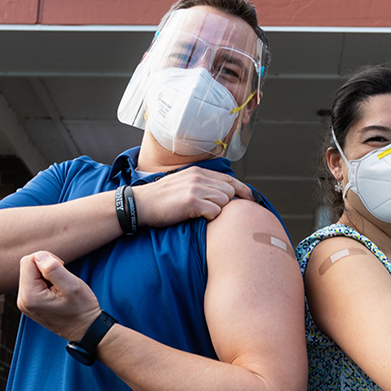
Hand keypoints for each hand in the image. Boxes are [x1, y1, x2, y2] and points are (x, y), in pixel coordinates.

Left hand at [17, 251, 100, 340]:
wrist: (86, 329)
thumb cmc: (82, 309)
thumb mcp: (72, 286)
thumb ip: (54, 269)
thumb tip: (40, 256)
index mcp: (29, 296)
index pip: (28, 260)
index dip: (48, 259)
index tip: (62, 270)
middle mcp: (22, 300)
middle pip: (27, 265)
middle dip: (46, 266)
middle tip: (62, 278)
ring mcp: (25, 302)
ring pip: (31, 272)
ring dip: (47, 274)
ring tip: (60, 287)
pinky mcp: (30, 303)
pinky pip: (34, 281)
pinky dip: (46, 280)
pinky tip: (57, 291)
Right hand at [133, 167, 253, 226]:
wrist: (140, 205)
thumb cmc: (161, 200)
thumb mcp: (183, 184)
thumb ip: (202, 185)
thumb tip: (222, 195)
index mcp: (198, 172)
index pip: (230, 179)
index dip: (243, 190)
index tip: (251, 200)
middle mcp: (199, 177)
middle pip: (230, 191)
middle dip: (227, 204)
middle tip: (215, 212)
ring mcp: (196, 188)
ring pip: (224, 201)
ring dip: (217, 210)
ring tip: (201, 214)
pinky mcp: (192, 201)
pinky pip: (215, 212)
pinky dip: (210, 217)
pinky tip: (197, 217)